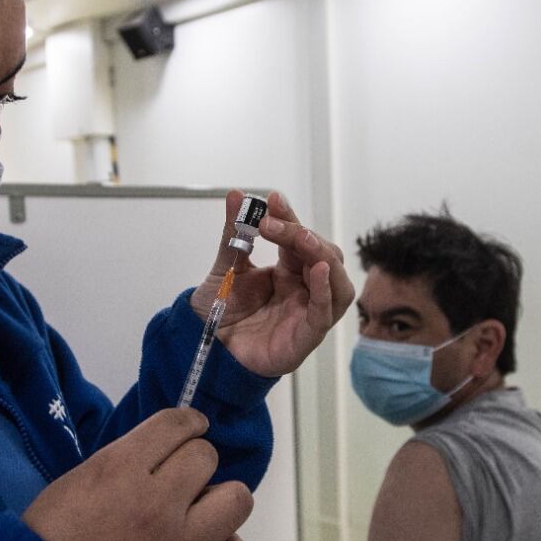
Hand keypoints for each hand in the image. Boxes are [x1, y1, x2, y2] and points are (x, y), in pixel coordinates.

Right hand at [21, 408, 253, 540]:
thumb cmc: (50, 538)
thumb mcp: (79, 478)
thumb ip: (126, 460)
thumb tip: (168, 451)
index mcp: (121, 470)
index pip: (177, 424)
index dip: (189, 423)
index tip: (191, 429)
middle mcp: (157, 505)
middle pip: (208, 457)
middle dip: (194, 464)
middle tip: (180, 481)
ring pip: (236, 501)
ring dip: (218, 502)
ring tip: (197, 514)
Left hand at [190, 190, 354, 376]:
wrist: (203, 347)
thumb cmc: (220, 311)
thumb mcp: (225, 267)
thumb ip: (233, 234)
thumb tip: (235, 193)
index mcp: (290, 273)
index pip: (301, 240)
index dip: (290, 219)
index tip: (272, 198)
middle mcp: (305, 291)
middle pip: (324, 258)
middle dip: (304, 235)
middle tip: (274, 222)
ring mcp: (308, 315)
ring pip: (337, 285)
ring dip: (323, 258)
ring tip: (302, 239)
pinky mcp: (305, 338)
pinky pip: (324, 314)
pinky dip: (324, 292)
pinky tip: (317, 271)